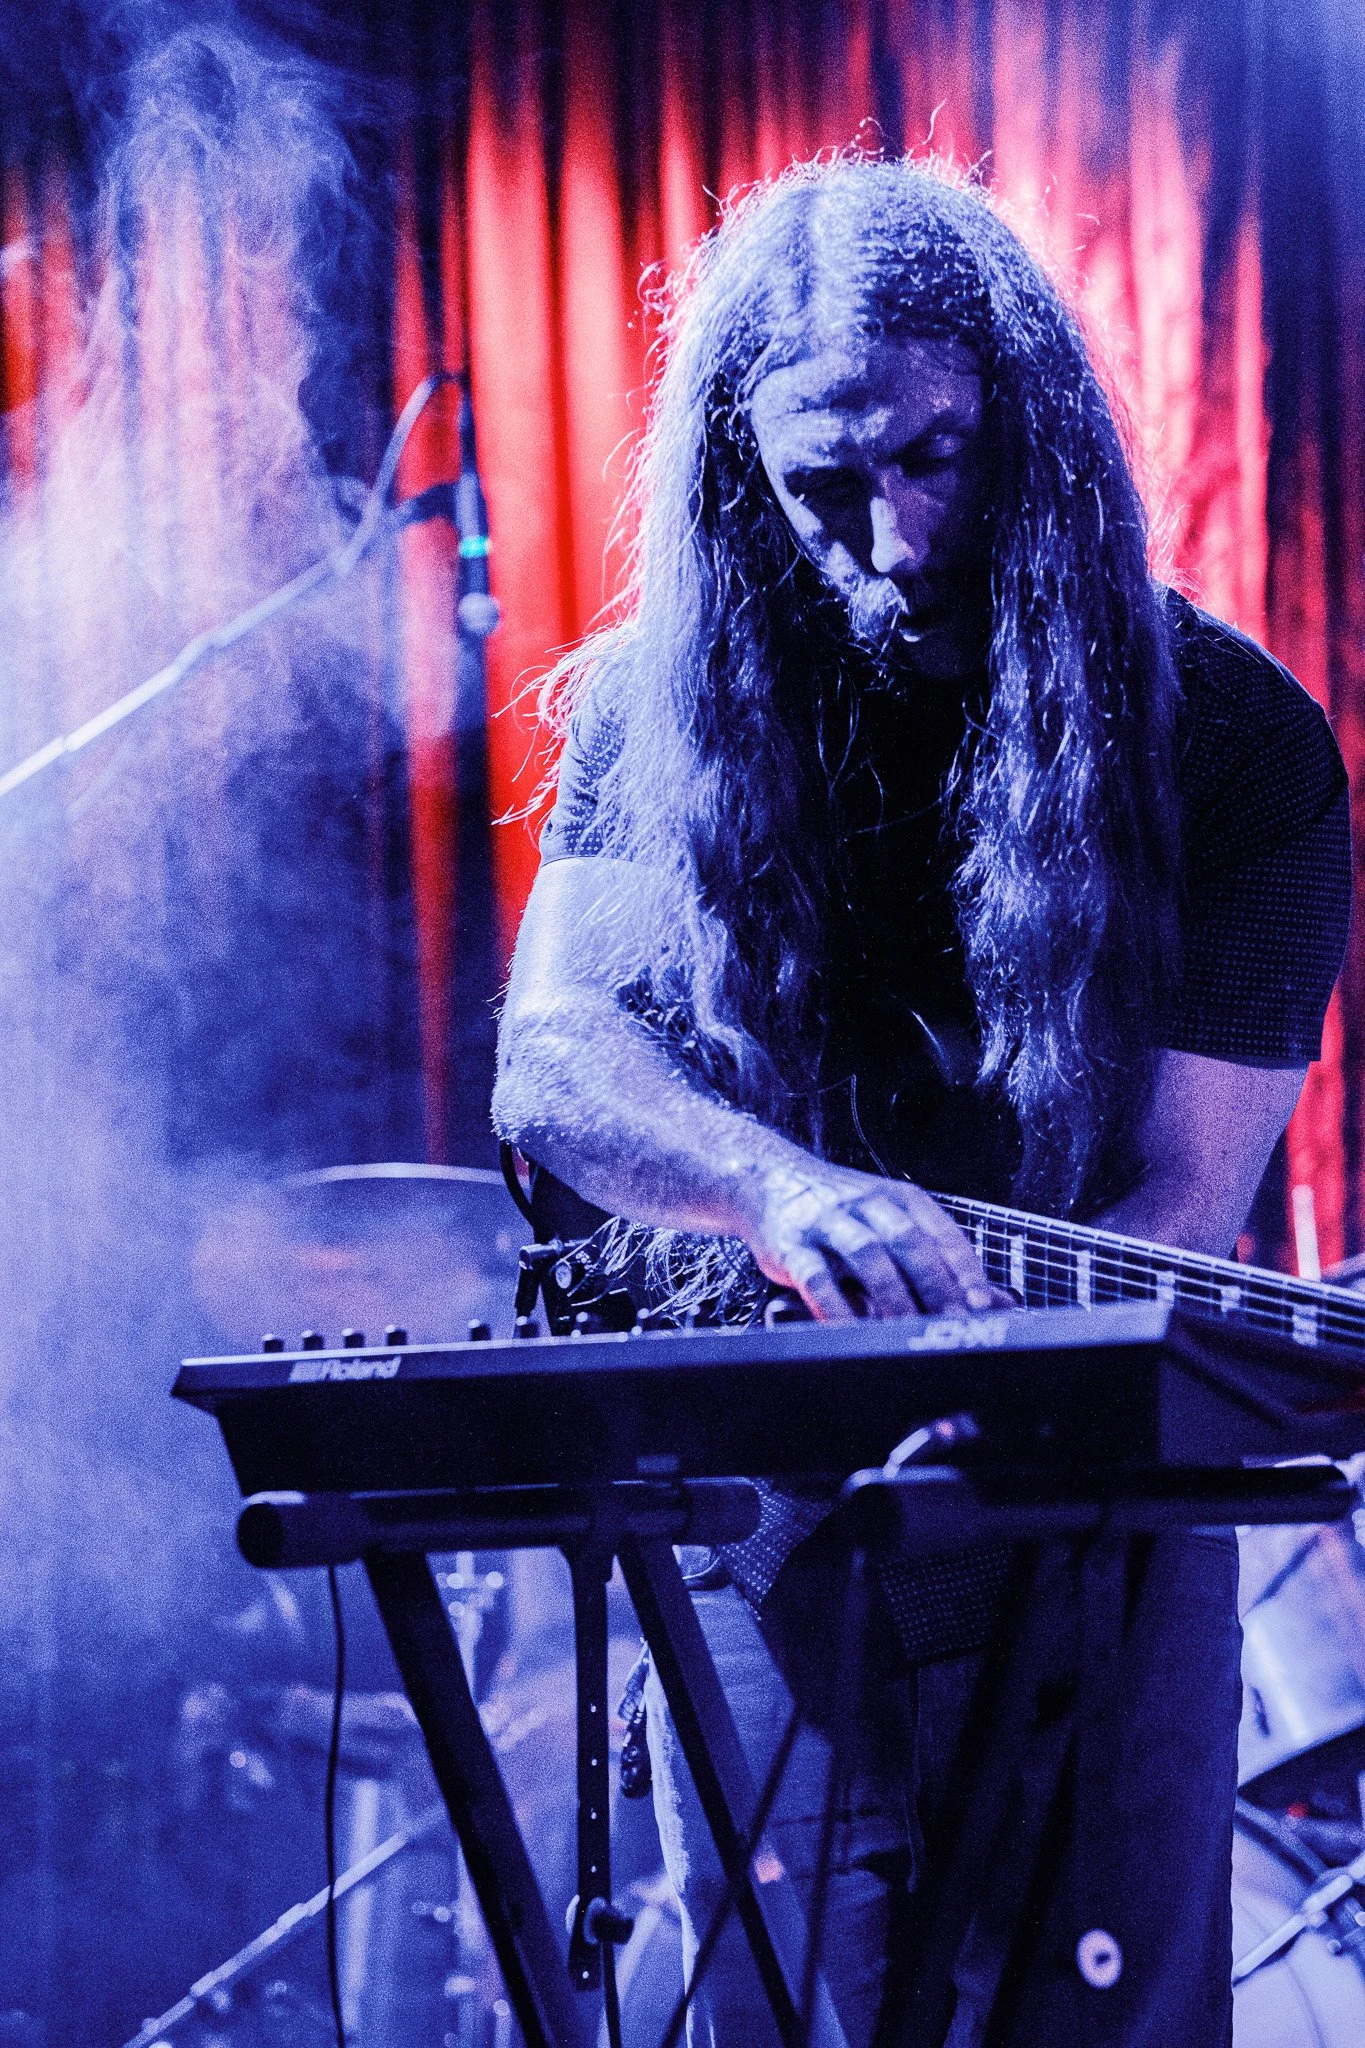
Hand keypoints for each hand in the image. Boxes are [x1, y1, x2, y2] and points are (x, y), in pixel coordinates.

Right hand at [739, 1157, 1002, 1322]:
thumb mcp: (889, 1221)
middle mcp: (867, 1204)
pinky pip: (816, 1275)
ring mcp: (828, 1221)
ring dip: (891, 1294)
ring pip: (867, 1254)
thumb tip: (994, 1301)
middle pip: (909, 1242)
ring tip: (906, 1330)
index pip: (942, 1233)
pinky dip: (835, 1304)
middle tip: (953, 1323)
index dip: (965, 1270)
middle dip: (935, 1284)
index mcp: (899, 1199)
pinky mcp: (792, 1243)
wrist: (767, 1179)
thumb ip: (935, 1259)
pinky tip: (848, 1327)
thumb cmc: (838, 1210)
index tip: (983, 1305)